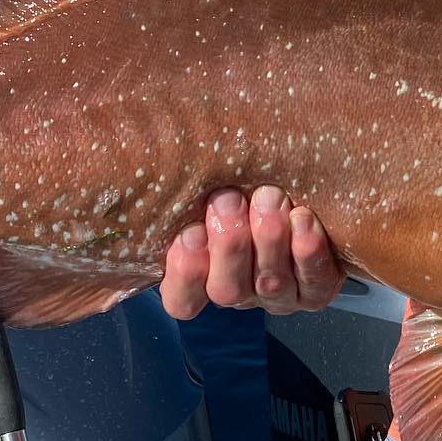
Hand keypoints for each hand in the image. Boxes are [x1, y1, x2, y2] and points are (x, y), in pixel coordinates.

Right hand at [158, 187, 344, 318]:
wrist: (306, 184)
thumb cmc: (241, 181)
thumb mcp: (210, 181)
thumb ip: (187, 186)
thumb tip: (125, 142)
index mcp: (203, 274)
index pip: (180, 298)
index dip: (184, 272)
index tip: (191, 231)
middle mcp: (240, 290)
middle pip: (226, 290)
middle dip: (228, 244)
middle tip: (229, 199)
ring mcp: (279, 295)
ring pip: (270, 284)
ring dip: (268, 241)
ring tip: (269, 198)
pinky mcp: (316, 290)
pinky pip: (313, 283)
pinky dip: (308, 253)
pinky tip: (303, 219)